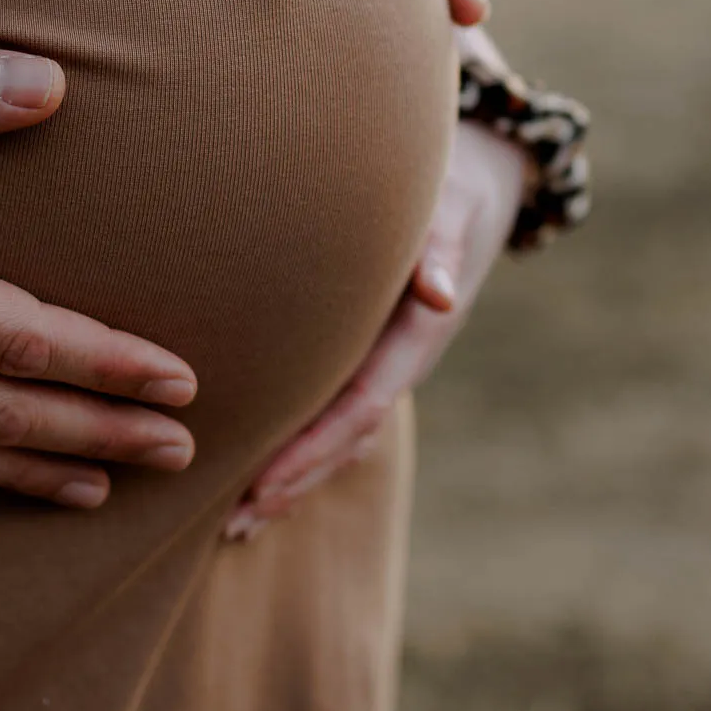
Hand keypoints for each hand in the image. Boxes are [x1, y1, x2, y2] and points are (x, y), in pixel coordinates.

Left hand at [224, 120, 525, 538]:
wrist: (476, 185)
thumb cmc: (450, 190)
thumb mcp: (450, 211)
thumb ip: (440, 249)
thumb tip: (439, 294)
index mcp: (416, 336)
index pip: (359, 407)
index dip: (312, 448)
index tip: (263, 484)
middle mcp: (401, 362)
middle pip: (344, 439)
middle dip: (294, 481)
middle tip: (234, 524)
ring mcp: (386, 364)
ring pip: (340, 436)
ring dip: (294, 478)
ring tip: (236, 522)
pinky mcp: (370, 358)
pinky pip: (335, 414)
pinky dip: (301, 449)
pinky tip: (256, 475)